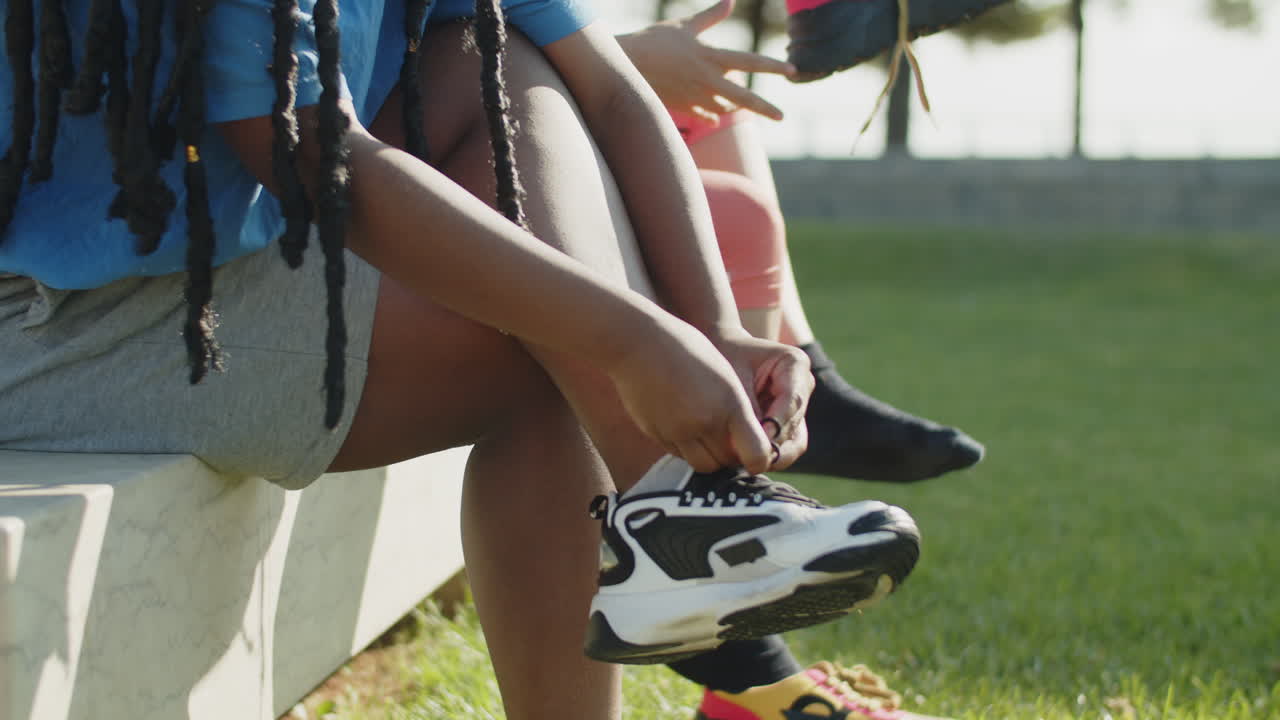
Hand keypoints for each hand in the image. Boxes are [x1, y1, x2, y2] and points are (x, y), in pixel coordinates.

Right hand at [606, 315, 780, 475]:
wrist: (639, 342)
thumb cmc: (686, 349)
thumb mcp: (724, 373)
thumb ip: (737, 409)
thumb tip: (747, 442)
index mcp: (729, 403)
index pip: (756, 453)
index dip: (759, 460)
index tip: (758, 456)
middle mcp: (705, 421)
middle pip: (728, 462)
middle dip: (733, 458)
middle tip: (732, 444)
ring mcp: (677, 431)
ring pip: (702, 465)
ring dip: (710, 457)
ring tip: (708, 437)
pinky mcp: (656, 434)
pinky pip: (679, 455)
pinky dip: (687, 449)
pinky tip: (685, 427)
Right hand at [616, 0, 795, 123]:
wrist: (626, 67)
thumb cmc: (655, 41)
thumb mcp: (685, 26)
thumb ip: (711, 17)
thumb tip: (730, 1)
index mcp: (711, 56)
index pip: (750, 61)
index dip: (773, 65)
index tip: (792, 70)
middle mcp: (708, 80)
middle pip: (743, 96)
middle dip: (765, 108)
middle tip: (782, 116)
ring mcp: (696, 97)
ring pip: (724, 106)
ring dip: (732, 104)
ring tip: (739, 102)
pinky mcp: (684, 107)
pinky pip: (704, 113)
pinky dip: (711, 113)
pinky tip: (715, 115)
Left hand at [711, 326, 812, 469]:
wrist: (723, 350)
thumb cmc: (725, 357)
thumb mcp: (734, 376)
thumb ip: (747, 407)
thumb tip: (758, 443)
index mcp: (795, 363)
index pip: (793, 400)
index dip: (778, 424)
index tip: (758, 439)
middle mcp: (803, 385)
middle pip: (797, 426)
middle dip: (776, 445)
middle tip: (752, 459)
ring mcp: (798, 406)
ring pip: (794, 442)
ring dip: (772, 454)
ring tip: (748, 461)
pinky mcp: (788, 423)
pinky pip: (784, 446)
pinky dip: (767, 454)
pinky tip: (747, 459)